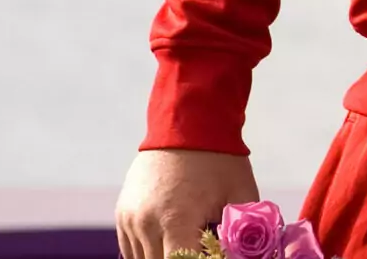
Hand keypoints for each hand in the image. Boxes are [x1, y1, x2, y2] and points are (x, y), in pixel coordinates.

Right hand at [115, 148, 257, 258]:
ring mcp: (129, 219)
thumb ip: (241, 232)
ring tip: (189, 243)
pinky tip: (170, 242)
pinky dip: (149, 252)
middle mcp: (145, 223)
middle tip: (202, 250)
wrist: (189, 121)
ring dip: (164, 258)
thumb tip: (244, 253)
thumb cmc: (220, 159)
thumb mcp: (241, 194)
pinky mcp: (122, 214)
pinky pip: (131, 249)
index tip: (212, 256)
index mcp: (175, 219)